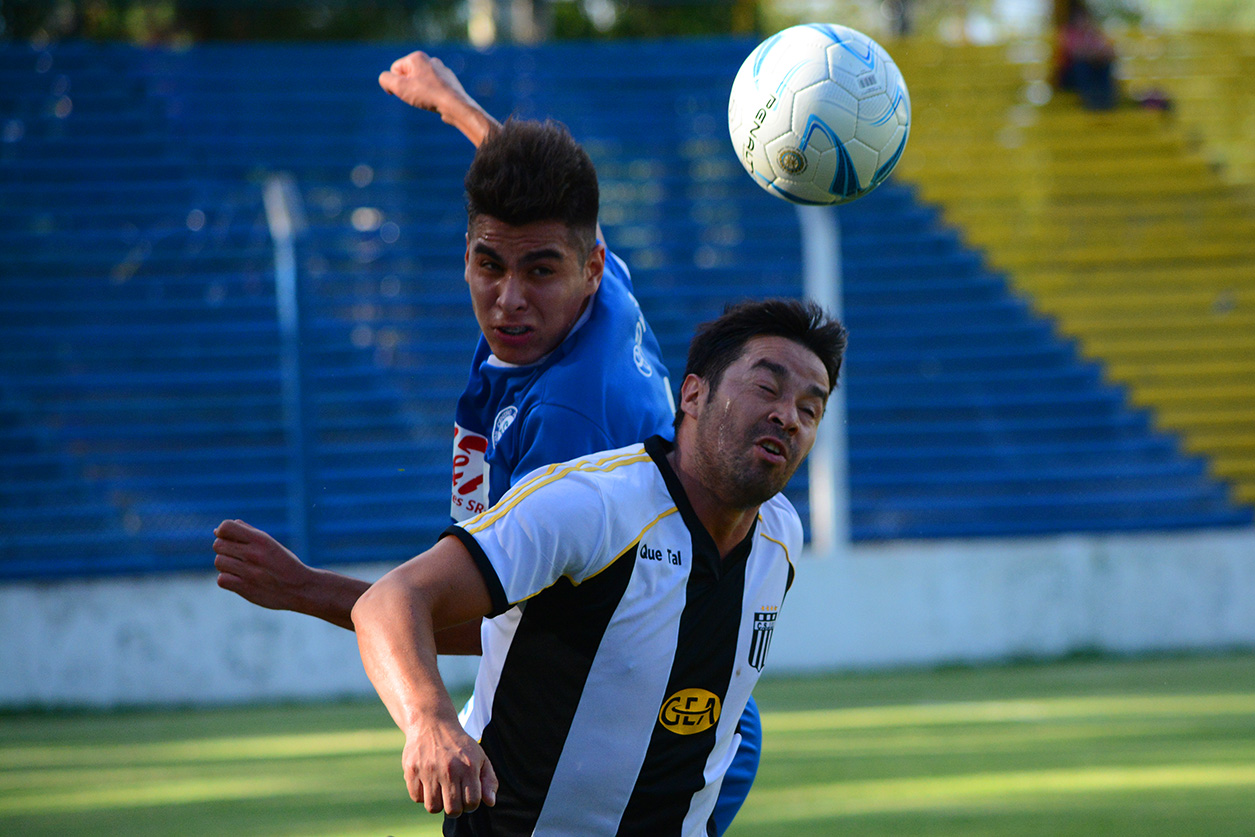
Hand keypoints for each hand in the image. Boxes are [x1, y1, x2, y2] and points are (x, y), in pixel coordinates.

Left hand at [213, 519, 314, 613]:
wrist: (300, 588)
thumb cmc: (283, 563)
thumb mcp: (269, 543)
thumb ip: (246, 533)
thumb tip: (217, 530)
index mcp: (261, 539)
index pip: (226, 527)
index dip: (223, 532)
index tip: (231, 538)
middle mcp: (254, 554)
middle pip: (218, 545)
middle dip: (224, 549)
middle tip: (237, 555)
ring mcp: (249, 572)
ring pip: (219, 562)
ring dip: (225, 565)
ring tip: (239, 568)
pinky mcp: (246, 588)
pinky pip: (222, 579)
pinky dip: (227, 579)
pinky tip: (238, 579)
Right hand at [379, 51, 497, 145]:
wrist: (455, 105)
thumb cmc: (427, 95)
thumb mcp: (399, 87)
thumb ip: (385, 79)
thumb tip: (386, 79)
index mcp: (417, 57)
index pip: (395, 70)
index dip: (395, 84)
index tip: (405, 92)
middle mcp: (430, 60)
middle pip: (408, 76)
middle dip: (408, 87)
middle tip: (417, 97)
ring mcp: (441, 70)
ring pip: (420, 83)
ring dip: (419, 93)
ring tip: (427, 100)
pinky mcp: (449, 82)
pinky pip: (432, 89)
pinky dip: (431, 96)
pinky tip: (436, 101)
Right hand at [403, 718, 498, 815]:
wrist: (432, 723)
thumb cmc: (459, 745)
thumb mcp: (480, 757)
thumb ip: (489, 780)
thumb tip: (490, 802)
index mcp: (469, 767)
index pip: (472, 803)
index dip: (470, 804)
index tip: (466, 796)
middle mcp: (449, 769)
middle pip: (452, 810)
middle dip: (454, 808)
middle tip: (453, 796)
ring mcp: (429, 770)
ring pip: (433, 807)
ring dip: (437, 802)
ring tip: (440, 789)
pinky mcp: (412, 770)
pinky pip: (417, 797)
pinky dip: (422, 794)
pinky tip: (427, 782)